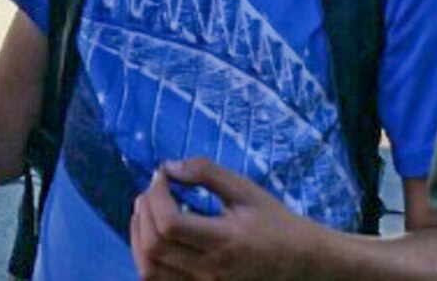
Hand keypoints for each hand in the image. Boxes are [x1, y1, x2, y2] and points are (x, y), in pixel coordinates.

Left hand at [130, 158, 324, 280]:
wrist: (298, 262)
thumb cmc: (273, 221)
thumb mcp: (246, 190)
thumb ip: (208, 173)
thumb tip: (169, 166)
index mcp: (224, 241)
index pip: (170, 224)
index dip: (156, 196)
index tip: (161, 176)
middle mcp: (209, 271)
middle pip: (154, 247)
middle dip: (143, 212)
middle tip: (150, 190)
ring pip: (149, 270)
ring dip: (138, 236)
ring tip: (145, 210)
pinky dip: (146, 259)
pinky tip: (151, 237)